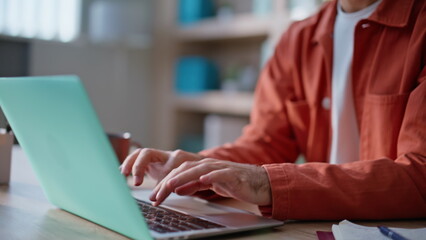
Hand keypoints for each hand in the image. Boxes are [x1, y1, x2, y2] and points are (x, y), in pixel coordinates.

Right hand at [120, 148, 202, 185]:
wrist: (200, 164)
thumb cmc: (196, 174)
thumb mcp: (193, 181)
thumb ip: (181, 188)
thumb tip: (163, 196)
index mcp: (178, 158)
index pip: (164, 167)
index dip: (155, 178)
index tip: (150, 193)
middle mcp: (167, 155)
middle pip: (148, 153)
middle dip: (138, 166)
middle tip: (136, 182)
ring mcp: (159, 156)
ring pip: (141, 153)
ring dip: (130, 162)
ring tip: (123, 173)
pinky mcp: (153, 160)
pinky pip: (139, 157)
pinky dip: (130, 163)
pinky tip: (122, 170)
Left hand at [149, 158, 271, 206]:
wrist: (259, 183)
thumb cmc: (235, 184)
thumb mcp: (209, 186)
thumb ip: (193, 185)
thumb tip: (176, 189)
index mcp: (202, 169)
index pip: (179, 173)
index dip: (165, 184)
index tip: (154, 196)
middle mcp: (209, 166)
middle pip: (184, 170)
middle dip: (167, 183)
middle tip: (156, 196)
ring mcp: (221, 169)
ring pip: (198, 170)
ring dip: (182, 178)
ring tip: (170, 186)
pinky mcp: (233, 175)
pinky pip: (220, 174)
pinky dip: (210, 176)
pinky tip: (202, 179)